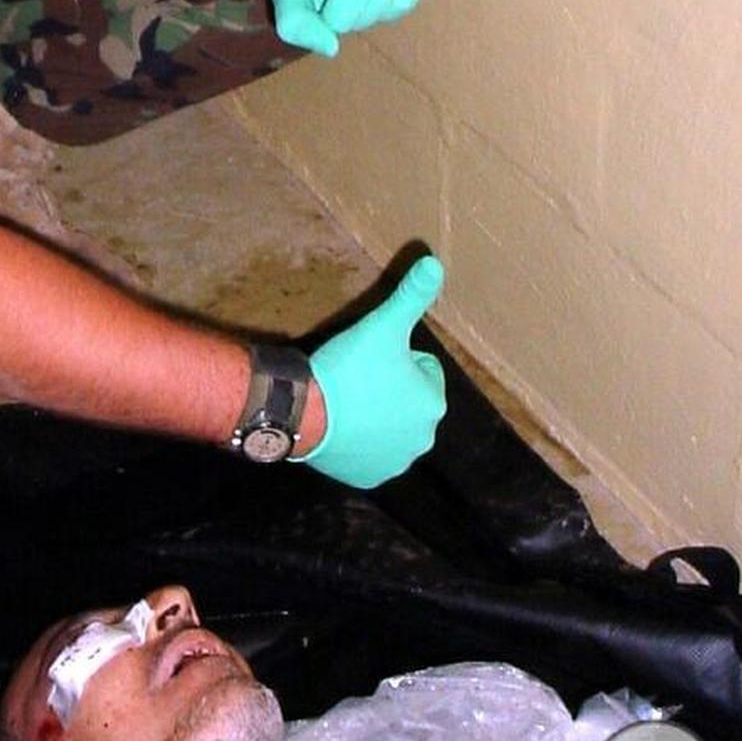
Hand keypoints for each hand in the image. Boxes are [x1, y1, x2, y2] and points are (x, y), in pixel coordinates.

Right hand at [297, 256, 445, 488]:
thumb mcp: (382, 325)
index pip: (422, 369)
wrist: (306, 412)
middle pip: (407, 399)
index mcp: (432, 403)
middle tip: (357, 377)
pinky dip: (359, 442)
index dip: (395, 358)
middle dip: (389, 389)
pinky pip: (370, 453)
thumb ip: (411, 295)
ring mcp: (396, 462)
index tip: (370, 358)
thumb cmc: (349, 368)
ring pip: (390, 427)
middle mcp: (423, 439)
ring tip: (347, 401)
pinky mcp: (370, 478)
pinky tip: (341, 427)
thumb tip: (435, 262)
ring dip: (375, 415)